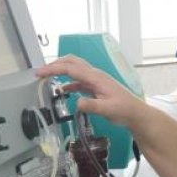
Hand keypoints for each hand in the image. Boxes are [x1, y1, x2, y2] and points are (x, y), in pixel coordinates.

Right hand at [35, 56, 149, 128]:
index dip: (54, 69)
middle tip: (40, 72)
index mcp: (96, 77)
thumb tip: (77, 103)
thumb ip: (93, 106)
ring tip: (47, 78)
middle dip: (55, 65)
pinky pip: (79, 81)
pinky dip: (68, 83)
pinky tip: (62, 90)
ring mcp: (96, 80)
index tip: (40, 73)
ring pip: (75, 70)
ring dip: (61, 72)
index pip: (71, 69)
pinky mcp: (96, 87)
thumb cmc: (125, 110)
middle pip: (72, 63)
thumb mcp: (108, 110)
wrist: (136, 113)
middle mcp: (95, 75)